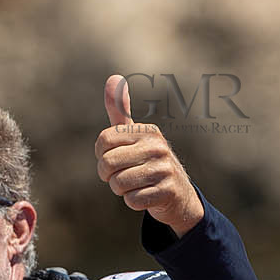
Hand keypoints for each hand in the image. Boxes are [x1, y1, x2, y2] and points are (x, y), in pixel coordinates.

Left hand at [96, 75, 203, 236]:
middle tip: (124, 175)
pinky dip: (134, 202)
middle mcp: (158, 147)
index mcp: (148, 132)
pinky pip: (132, 200)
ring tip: (137, 185)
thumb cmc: (147, 163)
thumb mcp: (134, 136)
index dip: (102, 155)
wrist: (178, 196)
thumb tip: (113, 77)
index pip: (104, 140)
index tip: (115, 158)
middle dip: (109, 176)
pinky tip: (147, 196)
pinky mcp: (168, 191)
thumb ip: (120, 110)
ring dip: (121, 190)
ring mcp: (165, 169)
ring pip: (118, 184)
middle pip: (108, 164)